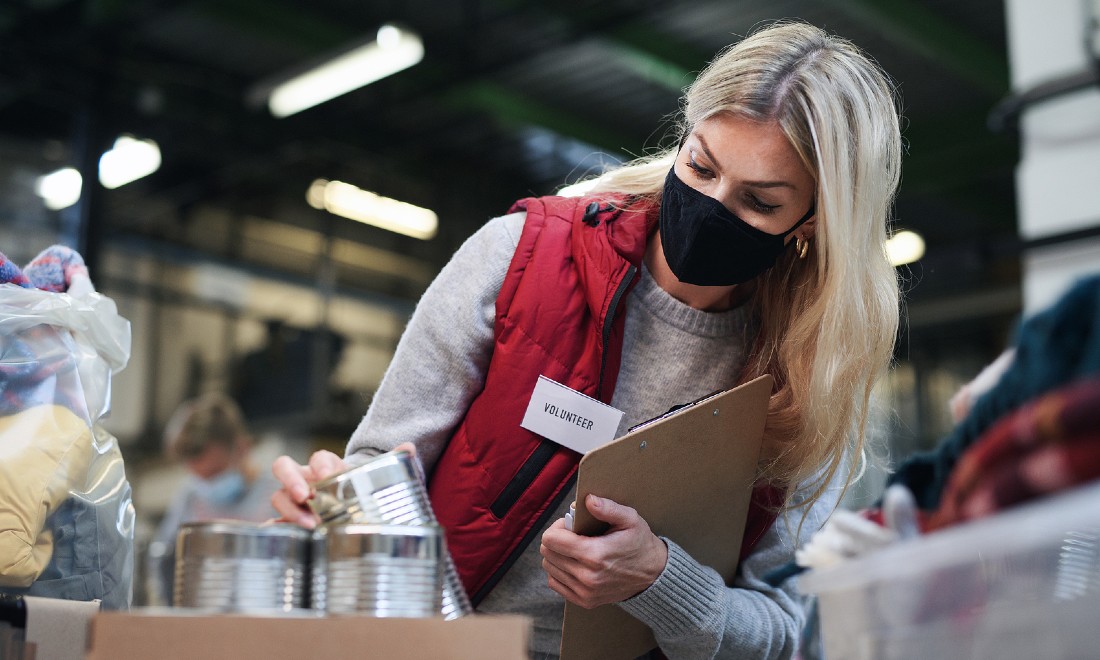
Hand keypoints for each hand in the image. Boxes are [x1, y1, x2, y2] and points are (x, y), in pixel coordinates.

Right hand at [270, 443, 417, 528]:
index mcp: (326, 466)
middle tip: (306, 497)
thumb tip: (409, 448)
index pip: (318, 457)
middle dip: (291, 480)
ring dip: (289, 510)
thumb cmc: (361, 489)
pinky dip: (273, 528)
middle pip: (283, 468)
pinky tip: (281, 537)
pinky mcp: (288, 521)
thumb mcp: (377, 476)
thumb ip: (393, 460)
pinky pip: (273, 523)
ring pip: (278, 497)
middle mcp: (305, 479)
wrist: (353, 508)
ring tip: (311, 526)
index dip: (320, 464)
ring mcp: (293, 500)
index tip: (329, 476)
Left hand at [539, 494, 667, 608]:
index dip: (558, 527)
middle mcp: (587, 576)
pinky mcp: (584, 601)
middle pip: (547, 553)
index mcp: (595, 555)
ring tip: (576, 549)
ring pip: (549, 567)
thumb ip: (608, 508)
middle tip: (574, 535)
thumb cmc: (640, 543)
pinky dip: (559, 571)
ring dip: (558, 555)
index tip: (571, 525)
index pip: (551, 540)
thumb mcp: (630, 519)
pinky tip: (575, 563)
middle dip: (557, 540)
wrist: (653, 575)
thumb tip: (588, 500)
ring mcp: (585, 592)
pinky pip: (554, 583)